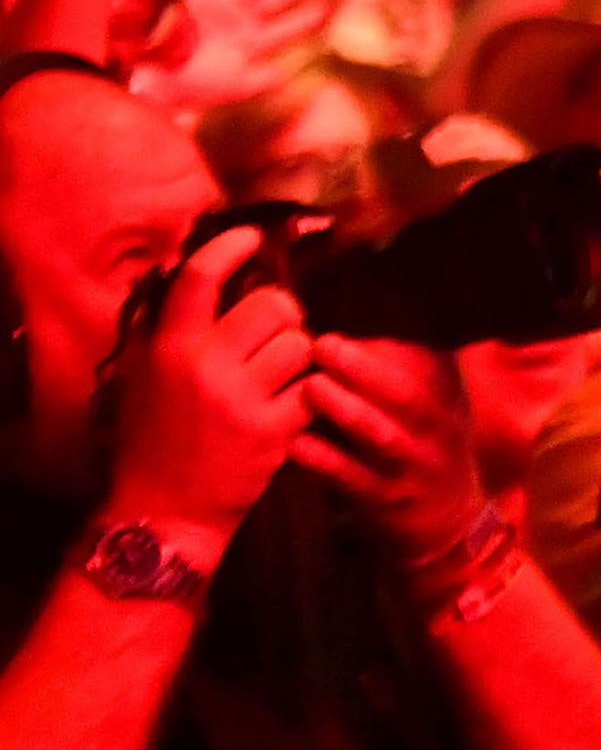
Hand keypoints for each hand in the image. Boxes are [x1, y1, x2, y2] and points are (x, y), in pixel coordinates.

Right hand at [105, 226, 311, 537]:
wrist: (160, 511)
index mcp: (168, 348)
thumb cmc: (148, 440)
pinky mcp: (274, 430)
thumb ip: (160, 325)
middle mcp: (205, 365)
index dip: (230, 247)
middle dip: (280, 315)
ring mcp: (242, 398)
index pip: (201, 277)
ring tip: (274, 375)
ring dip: (296, 356)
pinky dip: (305, 396)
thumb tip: (182, 268)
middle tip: (269, 333)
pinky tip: (284, 408)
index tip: (249, 238)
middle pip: (275, 304)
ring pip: (302, 344)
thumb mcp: (139, 377)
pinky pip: (312, 388)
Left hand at [292, 335, 493, 573]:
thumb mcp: (442, 408)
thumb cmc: (431, 452)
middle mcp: (437, 430)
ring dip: (345, 410)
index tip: (352, 311)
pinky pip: (351, 477)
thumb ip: (420, 368)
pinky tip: (293, 442)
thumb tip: (381, 316)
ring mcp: (412, 467)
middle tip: (323, 343)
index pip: (428, 360)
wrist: (448, 526)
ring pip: (380, 435)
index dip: (392, 337)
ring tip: (309, 386)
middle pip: (407, 394)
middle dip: (365, 368)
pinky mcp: (385, 500)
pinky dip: (323, 459)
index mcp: (449, 400)